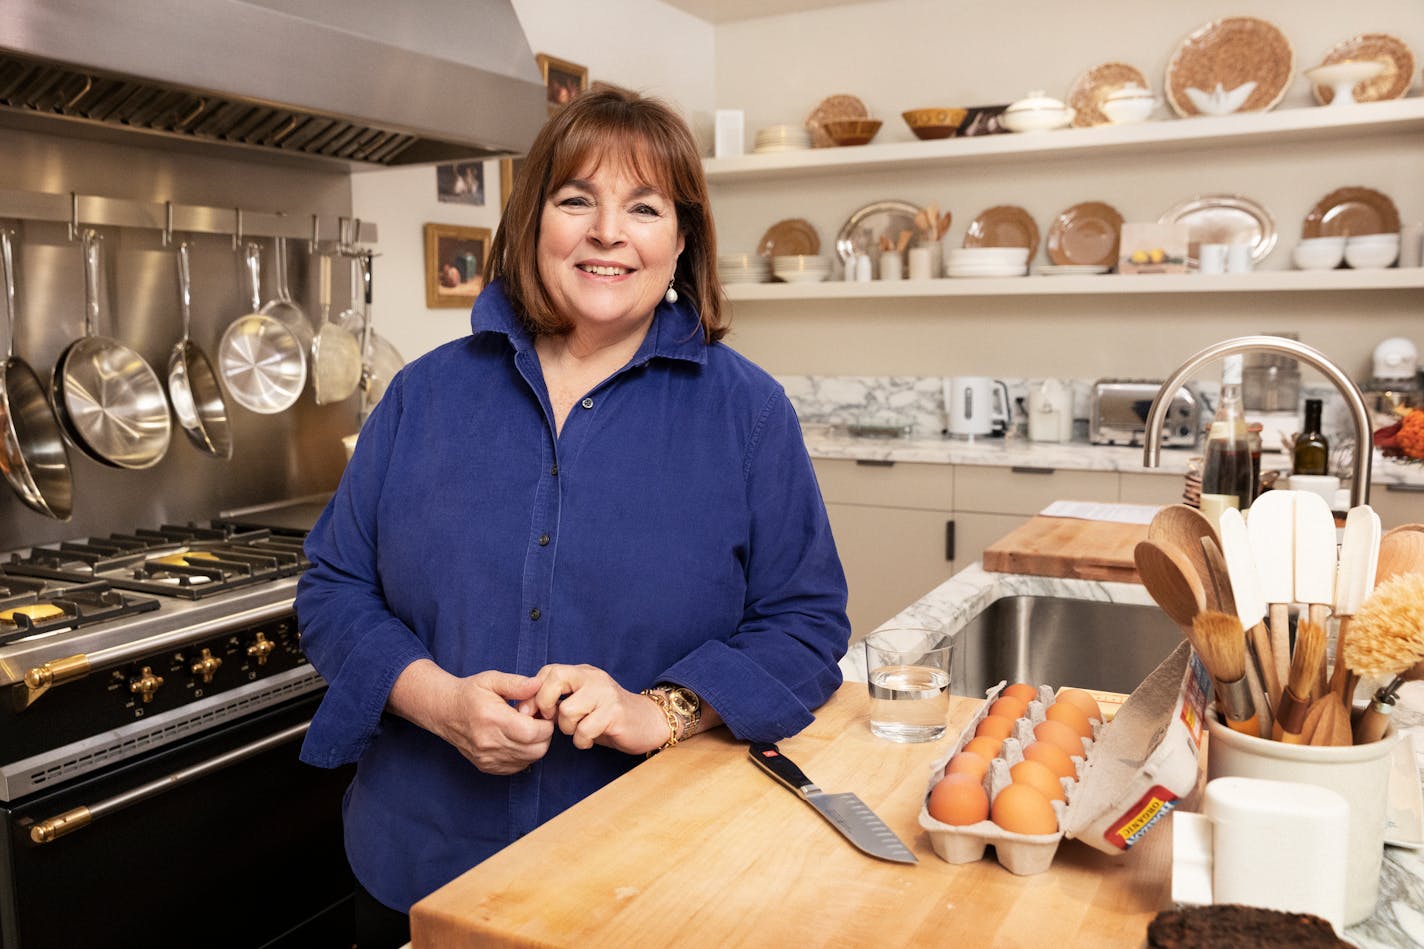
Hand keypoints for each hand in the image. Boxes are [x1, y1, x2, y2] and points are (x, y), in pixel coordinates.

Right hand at [391, 662, 554, 774]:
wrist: (444, 711)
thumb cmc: (470, 693)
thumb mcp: (492, 680)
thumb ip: (517, 683)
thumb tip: (540, 685)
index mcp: (492, 719)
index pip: (533, 732)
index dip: (546, 724)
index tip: (544, 713)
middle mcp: (489, 742)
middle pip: (535, 749)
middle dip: (545, 735)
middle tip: (539, 721)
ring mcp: (487, 758)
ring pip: (529, 759)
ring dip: (536, 745)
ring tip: (528, 729)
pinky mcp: (486, 766)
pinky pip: (518, 767)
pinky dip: (525, 755)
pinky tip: (518, 740)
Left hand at [521, 663, 666, 754]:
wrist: (648, 722)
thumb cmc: (607, 716)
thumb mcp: (581, 703)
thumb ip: (556, 701)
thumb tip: (523, 709)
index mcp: (582, 672)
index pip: (548, 671)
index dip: (535, 694)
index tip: (535, 713)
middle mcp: (593, 677)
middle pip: (555, 678)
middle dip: (545, 704)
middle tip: (552, 720)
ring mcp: (605, 693)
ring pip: (567, 711)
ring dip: (568, 729)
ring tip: (580, 731)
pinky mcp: (615, 713)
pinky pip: (584, 730)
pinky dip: (582, 741)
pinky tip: (591, 739)